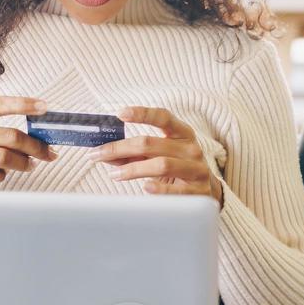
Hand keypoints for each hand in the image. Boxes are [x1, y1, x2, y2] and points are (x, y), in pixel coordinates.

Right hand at [0, 96, 56, 188]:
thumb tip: (28, 136)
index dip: (24, 104)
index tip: (45, 107)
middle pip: (10, 137)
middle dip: (35, 147)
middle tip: (47, 153)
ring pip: (3, 158)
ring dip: (23, 164)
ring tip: (29, 165)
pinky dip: (1, 176)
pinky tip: (0, 174)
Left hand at [94, 106, 223, 207]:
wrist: (205, 191)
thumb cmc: (176, 168)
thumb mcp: (159, 155)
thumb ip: (133, 153)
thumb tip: (104, 152)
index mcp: (183, 133)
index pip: (163, 117)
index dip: (142, 113)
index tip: (120, 113)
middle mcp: (191, 147)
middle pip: (151, 143)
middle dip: (120, 148)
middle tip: (97, 154)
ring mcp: (196, 168)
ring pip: (161, 164)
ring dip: (133, 168)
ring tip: (115, 174)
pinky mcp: (197, 190)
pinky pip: (175, 189)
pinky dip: (159, 188)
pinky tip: (145, 187)